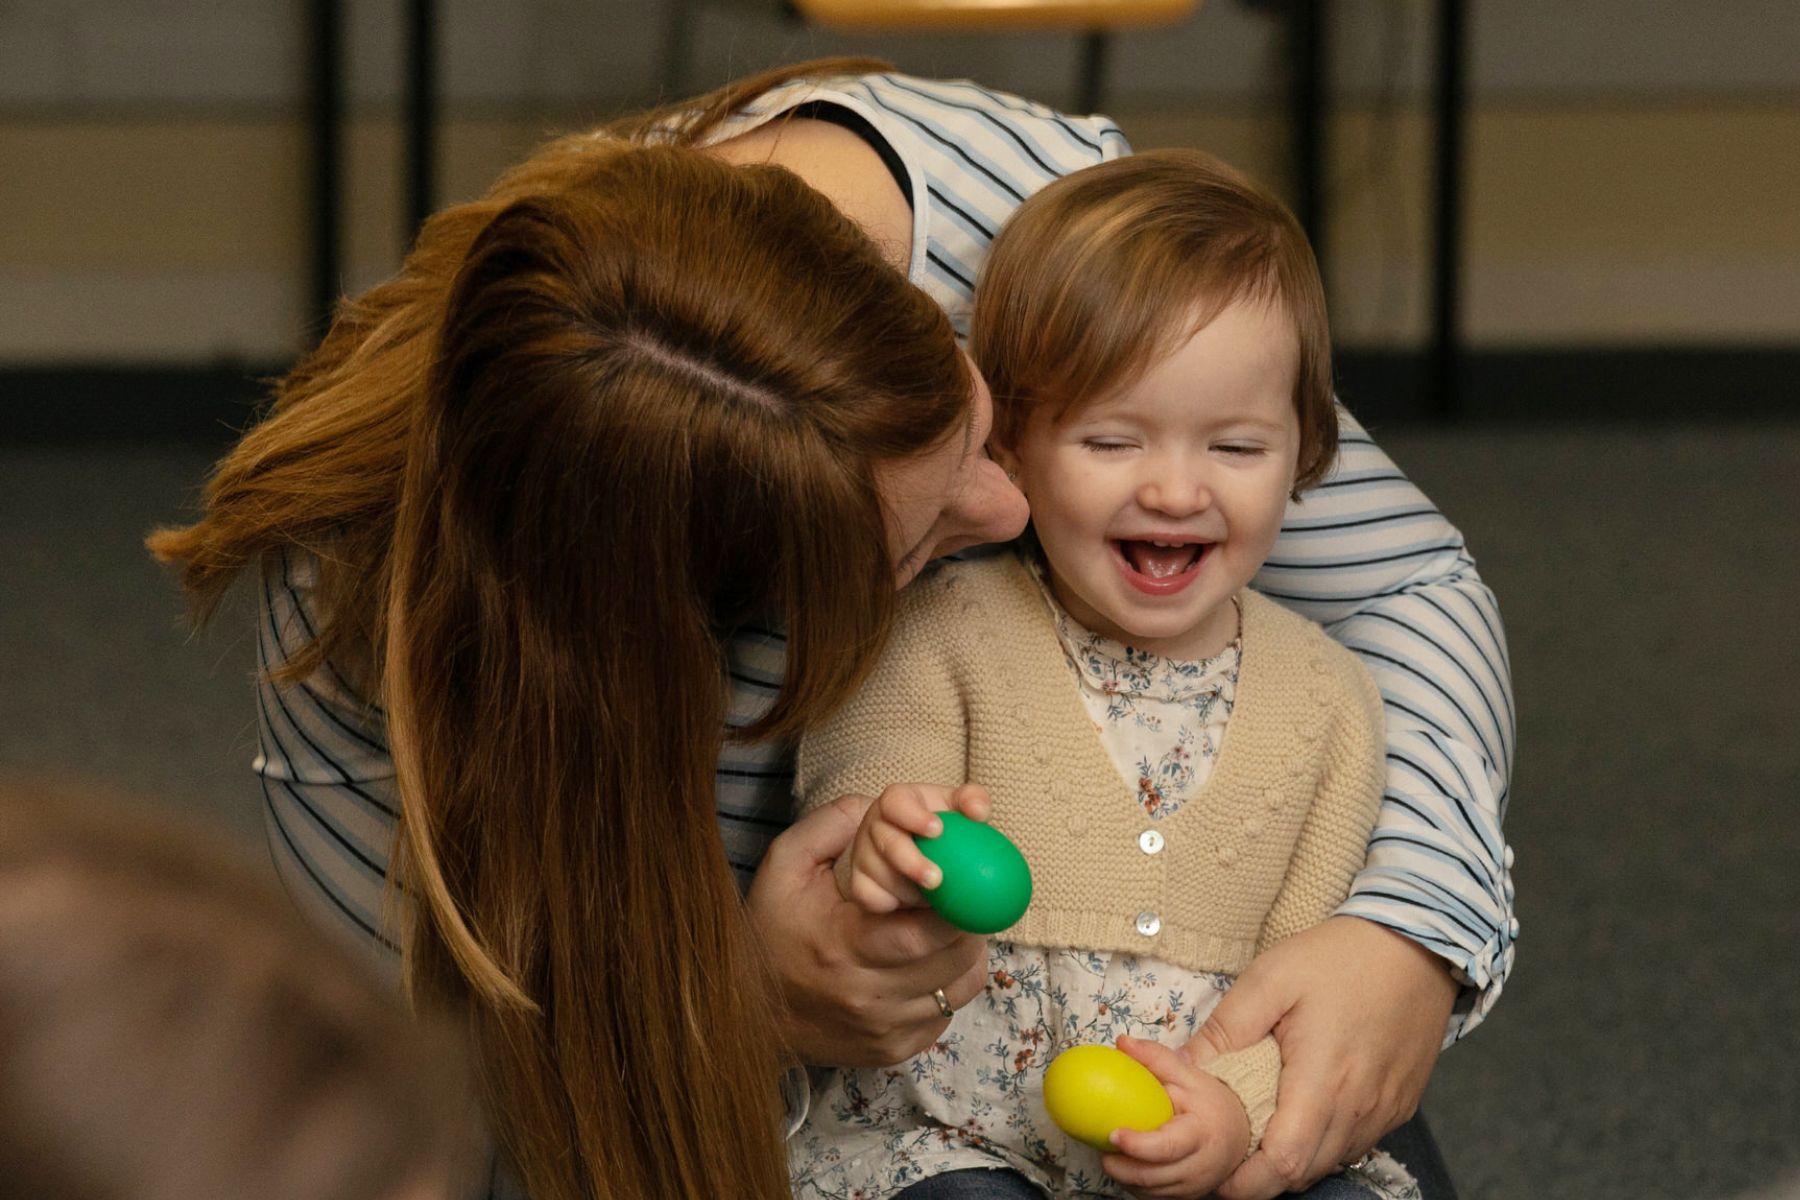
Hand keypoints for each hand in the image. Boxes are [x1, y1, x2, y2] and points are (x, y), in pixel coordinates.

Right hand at [744, 793, 988, 1067]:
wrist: (745, 1012)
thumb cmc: (769, 928)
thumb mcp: (786, 863)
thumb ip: (835, 823)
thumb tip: (894, 806)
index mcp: (843, 946)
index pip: (927, 932)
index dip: (958, 903)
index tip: (959, 876)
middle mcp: (867, 997)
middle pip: (955, 957)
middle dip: (969, 919)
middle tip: (962, 894)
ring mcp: (884, 1030)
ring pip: (960, 986)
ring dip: (964, 951)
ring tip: (944, 925)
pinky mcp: (894, 1051)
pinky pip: (948, 1013)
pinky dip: (947, 983)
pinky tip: (923, 962)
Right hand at [839, 783, 992, 912]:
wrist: (932, 882)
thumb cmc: (950, 838)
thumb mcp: (964, 814)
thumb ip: (974, 803)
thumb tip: (979, 812)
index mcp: (901, 801)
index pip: (896, 801)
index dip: (913, 815)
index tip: (937, 831)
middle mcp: (877, 823)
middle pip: (885, 839)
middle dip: (910, 861)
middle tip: (936, 880)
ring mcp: (864, 852)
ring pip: (876, 870)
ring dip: (906, 888)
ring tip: (929, 895)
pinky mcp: (857, 880)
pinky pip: (866, 895)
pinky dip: (889, 903)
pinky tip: (906, 904)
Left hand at [1101, 1036, 1250, 1198]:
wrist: (1239, 1132)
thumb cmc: (1210, 1102)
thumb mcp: (1186, 1075)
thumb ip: (1155, 1058)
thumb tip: (1122, 1043)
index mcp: (1200, 1134)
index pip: (1167, 1146)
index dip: (1138, 1145)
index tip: (1113, 1134)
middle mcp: (1200, 1166)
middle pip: (1152, 1176)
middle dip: (1120, 1167)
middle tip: (1100, 1146)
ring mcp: (1194, 1187)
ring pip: (1150, 1192)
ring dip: (1125, 1177)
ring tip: (1110, 1155)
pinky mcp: (1187, 1197)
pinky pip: (1154, 1199)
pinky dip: (1136, 1186)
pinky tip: (1127, 1166)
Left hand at [1185, 916, 1457, 1198]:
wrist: (1416, 944)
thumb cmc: (1340, 957)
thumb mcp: (1270, 979)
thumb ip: (1225, 1029)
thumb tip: (1183, 1068)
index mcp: (1323, 1079)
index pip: (1283, 1162)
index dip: (1244, 1182)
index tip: (1215, 1175)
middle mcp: (1360, 1106)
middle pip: (1304, 1172)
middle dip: (1261, 1178)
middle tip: (1228, 1157)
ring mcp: (1385, 1110)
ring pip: (1331, 1161)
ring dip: (1294, 1160)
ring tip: (1261, 1134)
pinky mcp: (1399, 1105)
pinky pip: (1357, 1143)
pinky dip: (1324, 1143)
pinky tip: (1302, 1114)